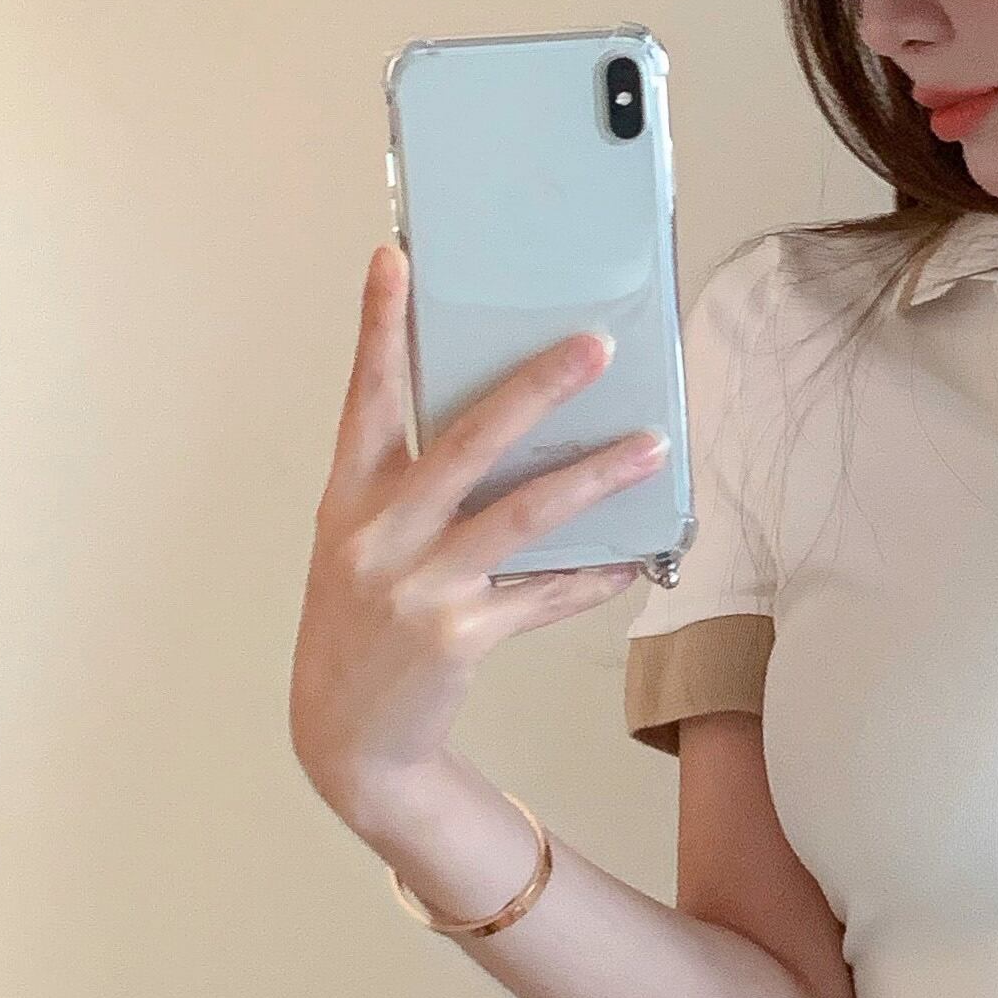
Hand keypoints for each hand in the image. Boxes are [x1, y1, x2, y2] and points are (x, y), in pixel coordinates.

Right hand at [289, 239, 669, 816]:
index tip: (395, 260)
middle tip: (593, 345)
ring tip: (652, 445)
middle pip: (466, 443)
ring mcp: (419, 589)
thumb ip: (411, 485)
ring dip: (595, 477)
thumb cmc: (364, 619)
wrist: (346, 737)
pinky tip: (637, 554)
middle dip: (534, 389)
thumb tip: (507, 423)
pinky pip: (545, 594)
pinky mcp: (459, 639)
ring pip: (524, 516)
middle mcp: (377, 537)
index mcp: (346, 499)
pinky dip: (594, 574)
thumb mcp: (364, 543)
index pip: (365, 398)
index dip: (380, 329)